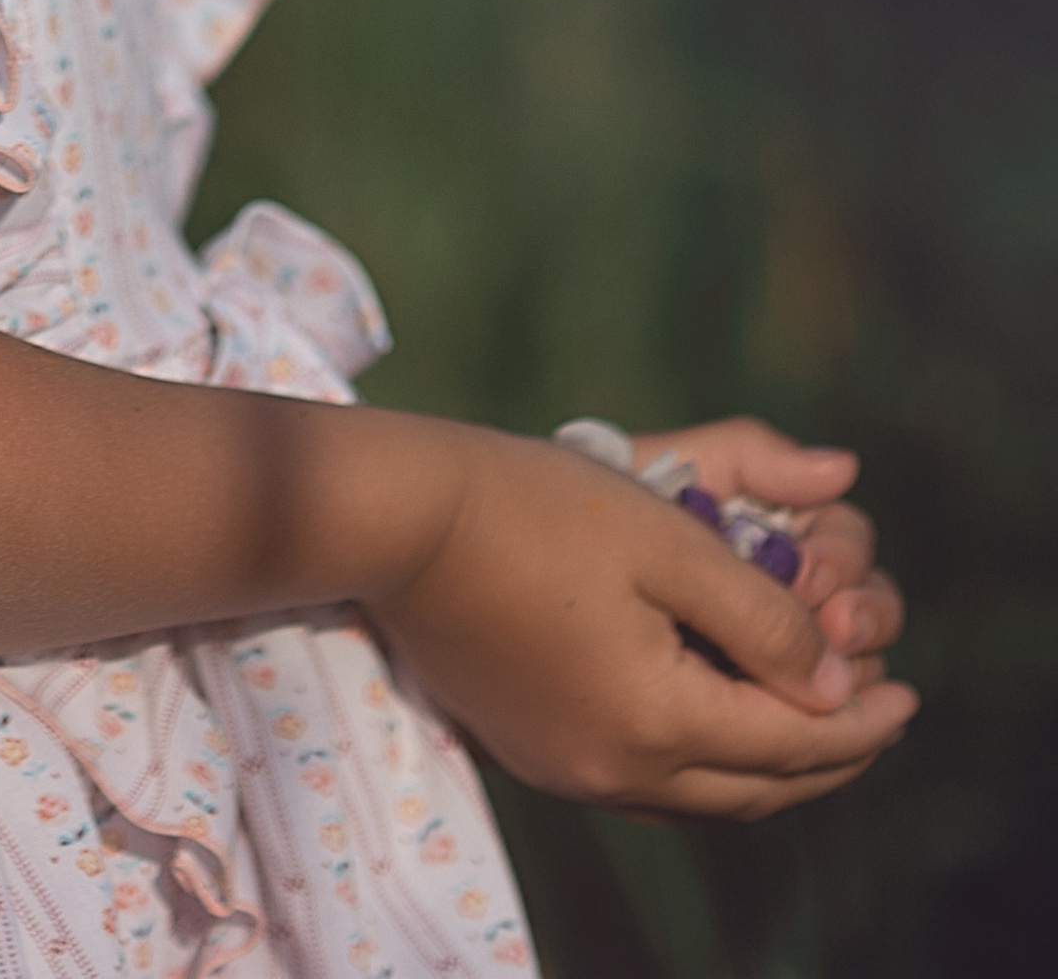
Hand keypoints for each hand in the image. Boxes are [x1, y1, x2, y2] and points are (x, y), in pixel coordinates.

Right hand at [371, 425, 919, 818]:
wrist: (400, 521)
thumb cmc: (534, 508)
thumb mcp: (665, 536)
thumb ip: (759, 614)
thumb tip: (830, 678)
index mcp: (657, 721)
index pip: (791, 742)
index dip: (858, 720)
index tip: (907, 694)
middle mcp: (616, 772)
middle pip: (754, 790)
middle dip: (827, 758)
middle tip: (874, 716)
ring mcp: (568, 771)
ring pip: (702, 799)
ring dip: (768, 768)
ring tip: (810, 722)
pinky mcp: (534, 751)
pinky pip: (649, 787)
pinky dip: (706, 766)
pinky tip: (718, 722)